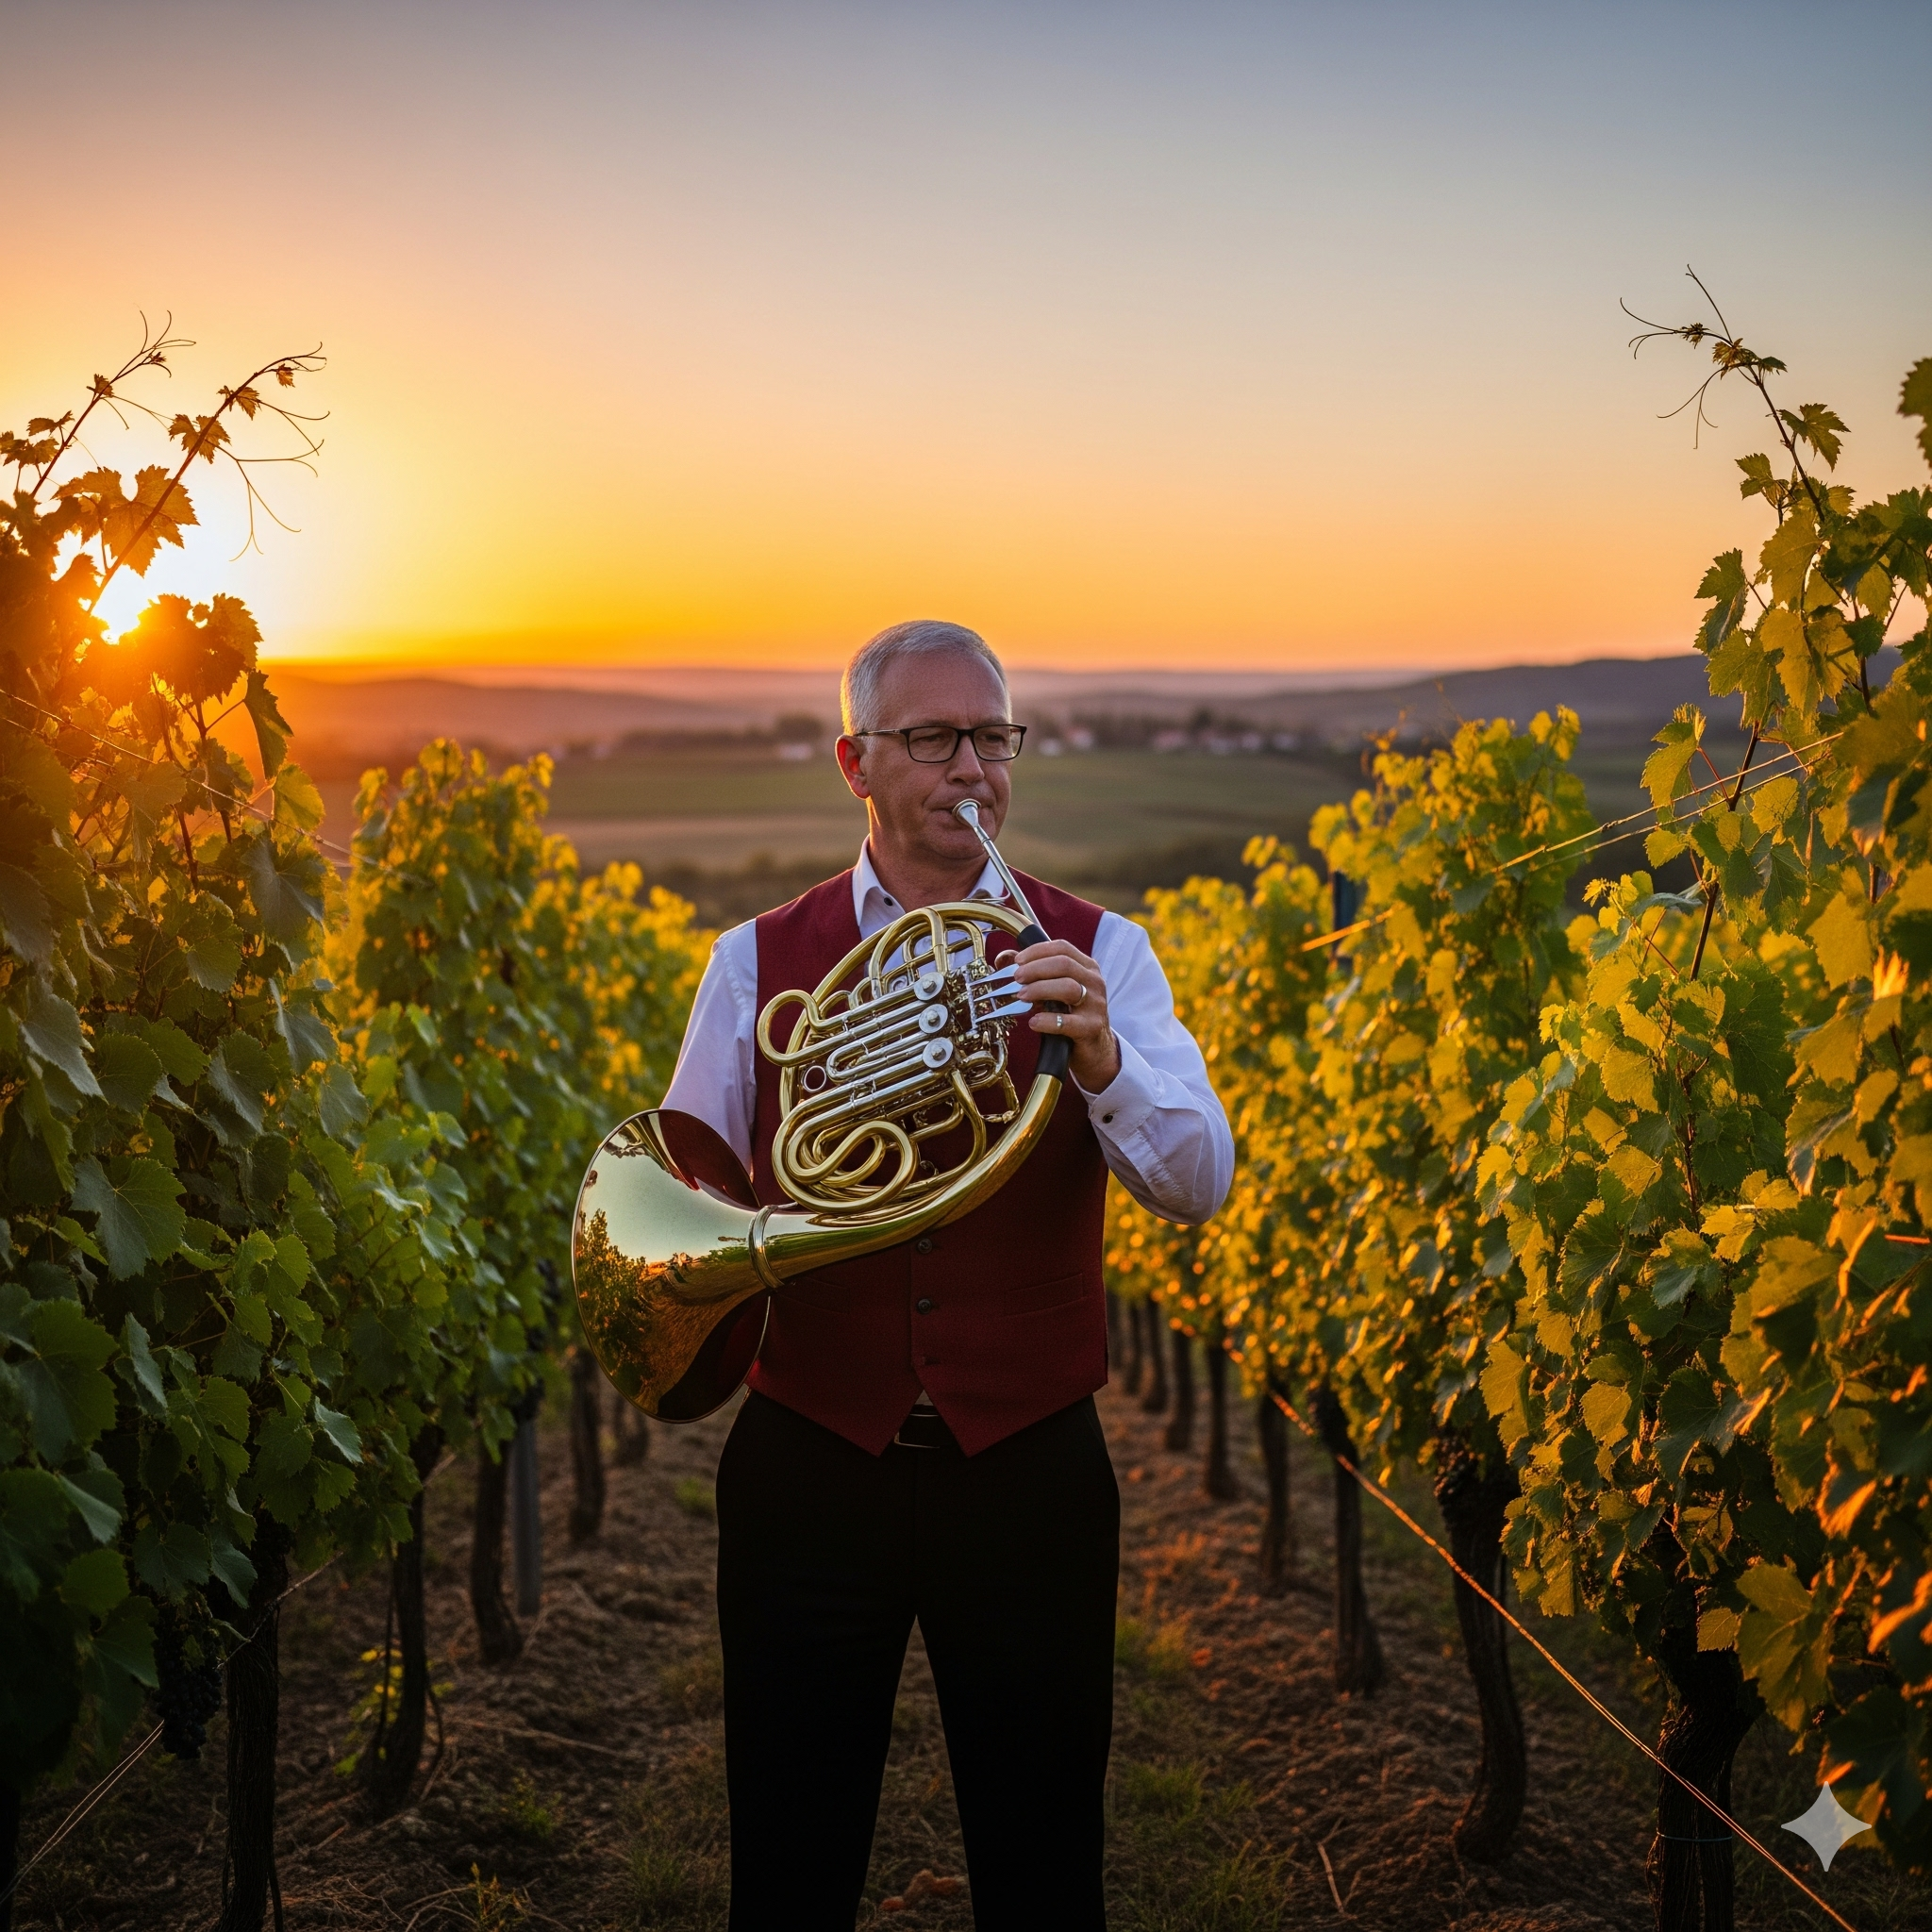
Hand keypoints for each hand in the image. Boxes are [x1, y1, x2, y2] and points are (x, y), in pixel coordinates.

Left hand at [1000, 939, 1120, 1093]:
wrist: (1094, 1048)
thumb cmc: (1071, 1014)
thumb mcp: (1055, 989)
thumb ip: (1032, 972)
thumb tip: (1003, 957)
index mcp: (1086, 967)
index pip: (1062, 948)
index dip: (1037, 951)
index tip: (1017, 961)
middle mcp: (1094, 982)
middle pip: (1064, 964)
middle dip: (1035, 969)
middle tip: (1016, 978)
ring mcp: (1095, 1005)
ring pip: (1068, 988)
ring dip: (1040, 989)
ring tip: (1021, 996)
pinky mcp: (1091, 1028)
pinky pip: (1067, 1022)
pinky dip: (1047, 1021)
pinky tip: (1033, 1022)